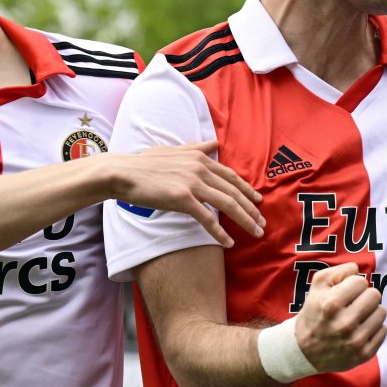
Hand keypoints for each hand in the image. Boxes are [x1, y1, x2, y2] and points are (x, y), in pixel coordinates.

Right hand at [113, 141, 264, 247]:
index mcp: (199, 158)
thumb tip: (214, 142)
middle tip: (262, 222)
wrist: (123, 173)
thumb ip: (196, 148)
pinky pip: (207, 218)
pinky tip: (229, 243)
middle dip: (251, 208)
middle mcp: (200, 169)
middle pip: (233, 191)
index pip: (230, 176)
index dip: (246, 189)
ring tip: (255, 232)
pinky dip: (219, 232)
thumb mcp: (174, 150)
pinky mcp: (182, 199)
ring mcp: (192, 183)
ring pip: (227, 204)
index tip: (258, 201)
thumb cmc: (145, 163)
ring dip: (244, 220)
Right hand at [293, 262, 385, 372]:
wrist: (305, 351)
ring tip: (359, 316)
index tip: (346, 292)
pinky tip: (361, 329)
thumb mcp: (317, 287)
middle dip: (365, 296)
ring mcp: (355, 341)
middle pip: (375, 295)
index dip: (353, 284)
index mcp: (331, 304)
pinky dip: (374, 328)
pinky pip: (383, 331)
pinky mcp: (364, 354)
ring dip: (371, 312)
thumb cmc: (314, 313)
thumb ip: (337, 271)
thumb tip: (357, 269)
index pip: (360, 282)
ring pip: (381, 312)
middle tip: (355, 303)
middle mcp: (345, 323)